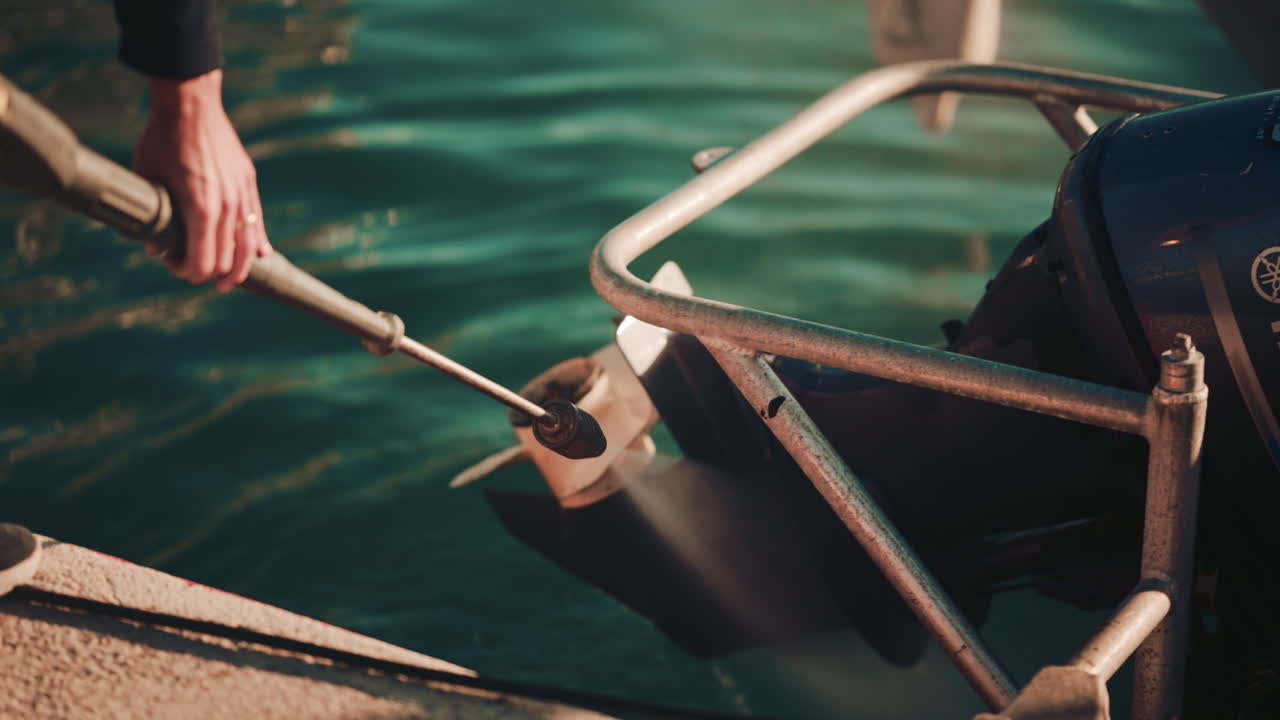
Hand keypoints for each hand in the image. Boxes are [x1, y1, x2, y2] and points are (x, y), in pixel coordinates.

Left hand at [133, 69, 271, 291]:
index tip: (172, 264)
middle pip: (227, 261)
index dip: (187, 272)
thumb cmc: (162, 140)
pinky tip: (258, 254)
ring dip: (238, 268)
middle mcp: (227, 207)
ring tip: (227, 279)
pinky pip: (257, 223)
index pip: (203, 263)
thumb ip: (155, 218)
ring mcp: (242, 195)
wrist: (190, 104)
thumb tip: (155, 248)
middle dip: (207, 272)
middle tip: (189, 266)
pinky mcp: (248, 184)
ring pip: (248, 248)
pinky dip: (257, 243)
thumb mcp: (149, 180)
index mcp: (200, 209)